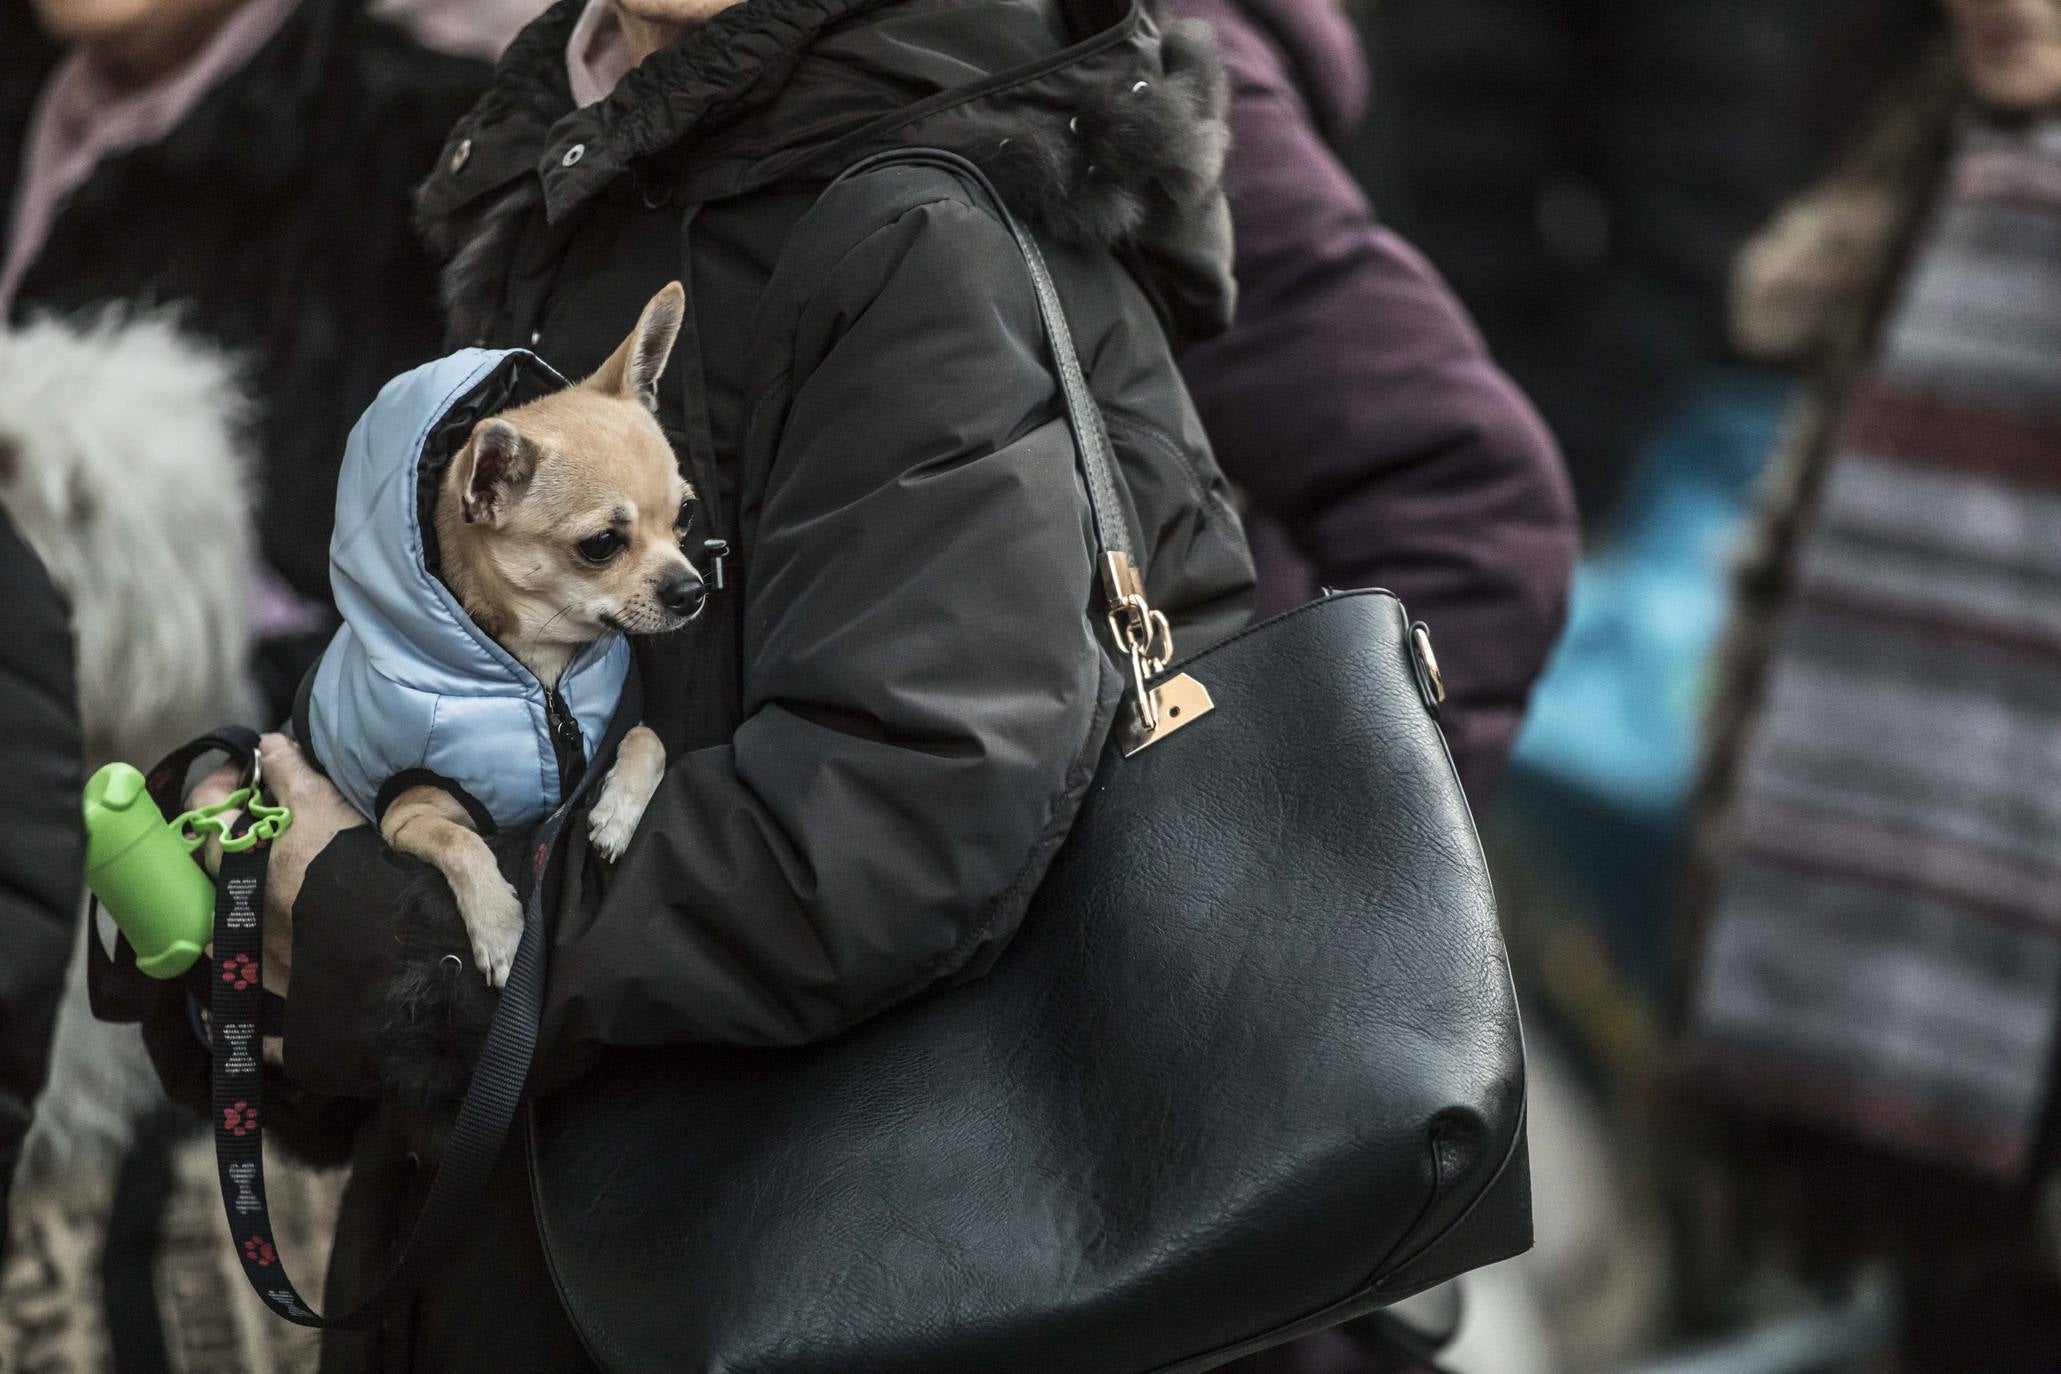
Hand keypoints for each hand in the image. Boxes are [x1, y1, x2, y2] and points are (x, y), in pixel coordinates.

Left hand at [187, 733, 367, 1003]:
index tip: (253, 774)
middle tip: (272, 822)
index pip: (206, 809)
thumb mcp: (328, 810)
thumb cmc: (365, 878)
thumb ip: (292, 774)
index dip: (227, 783)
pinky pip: (254, 1008)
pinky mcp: (277, 1012)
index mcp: (242, 867)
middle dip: (237, 839)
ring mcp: (252, 967)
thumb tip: (268, 745)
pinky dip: (261, 990)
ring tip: (282, 889)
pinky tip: (286, 969)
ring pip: (224, 932)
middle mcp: (234, 917)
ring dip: (243, 907)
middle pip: (213, 868)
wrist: (404, 964)